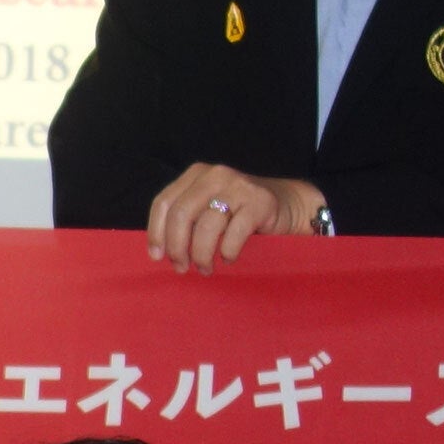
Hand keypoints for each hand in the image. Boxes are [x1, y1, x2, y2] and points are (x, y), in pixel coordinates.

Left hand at [145, 162, 323, 272]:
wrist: (287, 204)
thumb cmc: (239, 212)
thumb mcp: (208, 207)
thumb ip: (185, 219)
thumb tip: (158, 250)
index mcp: (196, 174)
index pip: (164, 202)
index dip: (156, 232)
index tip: (157, 257)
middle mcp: (214, 175)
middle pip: (181, 215)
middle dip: (177, 247)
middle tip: (182, 268)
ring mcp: (237, 186)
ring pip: (205, 226)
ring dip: (201, 255)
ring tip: (205, 268)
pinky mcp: (259, 202)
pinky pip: (233, 234)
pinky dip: (227, 251)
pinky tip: (228, 258)